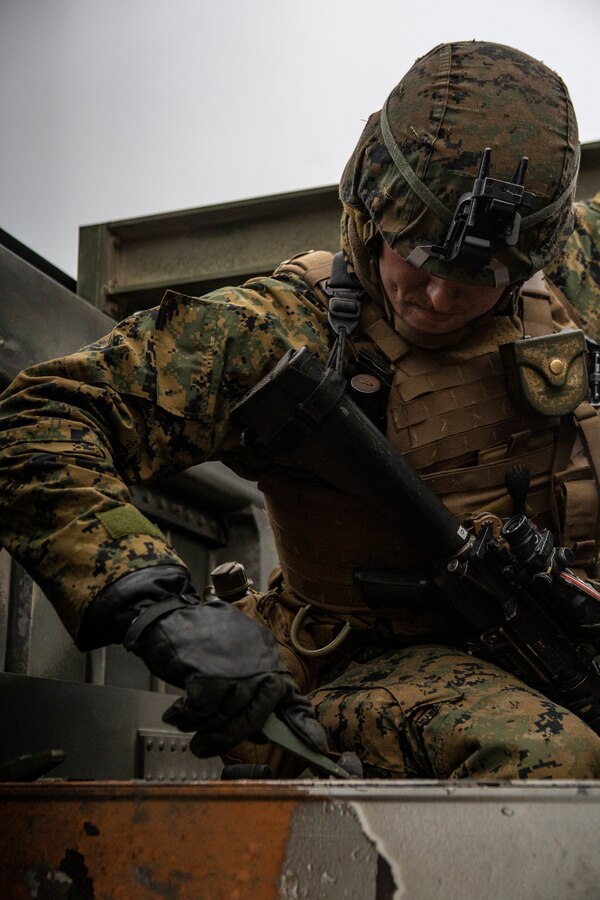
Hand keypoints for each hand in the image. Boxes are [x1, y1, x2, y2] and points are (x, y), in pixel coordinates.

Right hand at [115, 568, 326, 757]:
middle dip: (230, 736)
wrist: (166, 614)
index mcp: (268, 658)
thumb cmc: (198, 640)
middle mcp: (259, 662)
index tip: (317, 747)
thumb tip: (260, 731)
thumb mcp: (233, 662)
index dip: (303, 725)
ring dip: (201, 725)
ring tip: (186, 718)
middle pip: (256, 716)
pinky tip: (177, 710)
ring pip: (226, 717)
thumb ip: (249, 692)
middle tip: (205, 746)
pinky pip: (201, 713)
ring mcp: (237, 669)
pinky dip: (185, 716)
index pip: (291, 696)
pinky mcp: (211, 675)